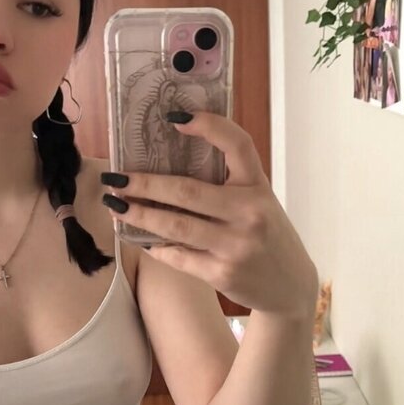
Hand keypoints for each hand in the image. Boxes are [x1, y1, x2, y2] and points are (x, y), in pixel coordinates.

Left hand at [101, 111, 317, 318]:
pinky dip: (154, 246)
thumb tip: (167, 164)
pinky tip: (138, 237)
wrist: (289, 286)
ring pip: (175, 226)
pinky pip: (177, 256)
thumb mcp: (258, 201)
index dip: (208, 126)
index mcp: (258, 186)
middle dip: (144, 184)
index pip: (238, 145)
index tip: (174, 118)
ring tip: (115, 206)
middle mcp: (249, 213)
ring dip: (139, 214)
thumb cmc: (266, 235)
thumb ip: (227, 184)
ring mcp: (235, 245)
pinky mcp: (221, 274)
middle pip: (186, 191)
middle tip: (114, 178)